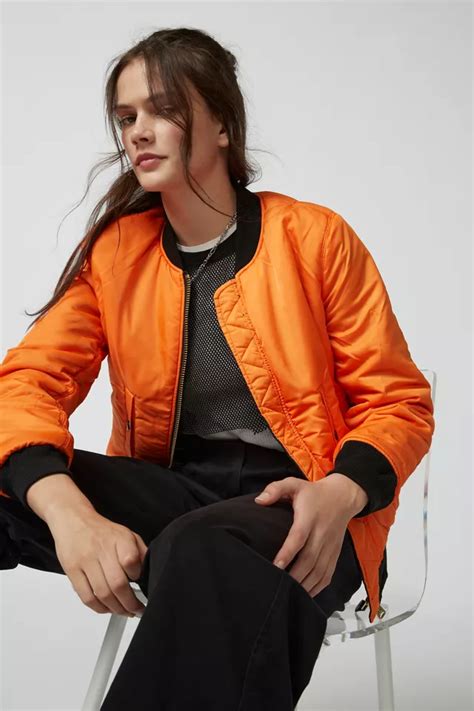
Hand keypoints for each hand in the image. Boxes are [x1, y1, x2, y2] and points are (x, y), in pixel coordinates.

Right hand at [48, 510, 147, 617]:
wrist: (74, 520)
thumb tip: (147, 575)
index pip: (132, 560)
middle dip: (130, 604)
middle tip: (136, 610)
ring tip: (123, 611)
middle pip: (118, 584)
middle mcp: (102, 549)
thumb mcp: (128, 535)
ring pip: (102, 594)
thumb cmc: (102, 531)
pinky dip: (99, 608)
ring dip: (116, 609)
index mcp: (119, 538)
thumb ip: (140, 553)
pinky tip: (107, 608)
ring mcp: (86, 561)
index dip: (137, 576)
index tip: (141, 584)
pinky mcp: (72, 571)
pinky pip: (86, 597)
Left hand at [254, 475, 363, 596]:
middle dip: (294, 576)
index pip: (299, 537)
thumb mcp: (294, 484)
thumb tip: (259, 500)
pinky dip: (316, 587)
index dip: (288, 552)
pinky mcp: (335, 554)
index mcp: (310, 517)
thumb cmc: (314, 493)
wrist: (343, 497)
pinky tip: (304, 594)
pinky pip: (327, 575)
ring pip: (319, 571)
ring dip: (304, 585)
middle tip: (278, 586)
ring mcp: (330, 546)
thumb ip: (275, 489)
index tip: (276, 565)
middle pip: (309, 559)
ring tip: (288, 594)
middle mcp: (322, 533)